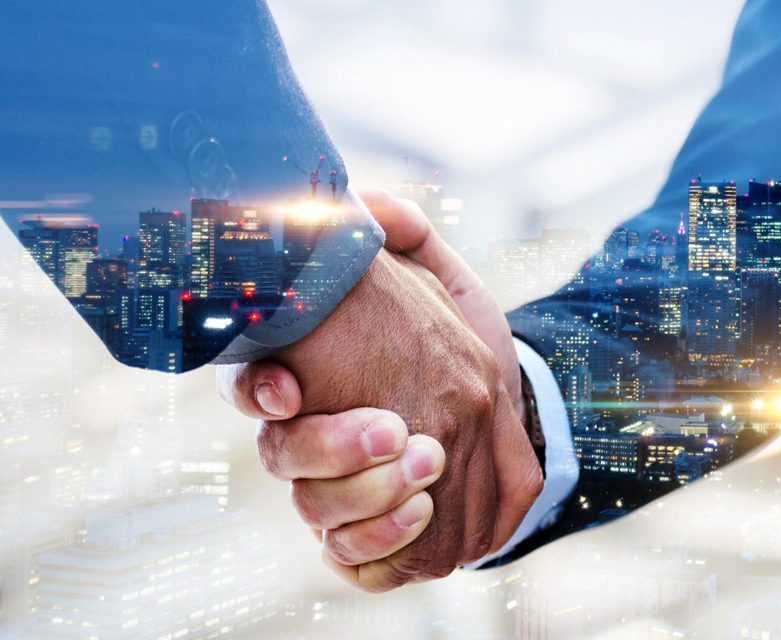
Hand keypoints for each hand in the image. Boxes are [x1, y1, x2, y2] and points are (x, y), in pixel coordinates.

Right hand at [217, 192, 541, 590]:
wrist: (510, 414)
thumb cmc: (466, 345)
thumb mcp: (446, 283)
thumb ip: (407, 236)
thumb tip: (365, 200)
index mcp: (312, 377)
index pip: (250, 384)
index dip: (256, 391)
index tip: (290, 392)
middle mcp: (313, 437)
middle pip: (280, 458)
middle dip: (331, 450)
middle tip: (392, 429)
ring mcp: (337, 489)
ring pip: (313, 512)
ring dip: (366, 496)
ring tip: (429, 463)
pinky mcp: (366, 536)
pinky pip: (348, 559)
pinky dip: (381, 543)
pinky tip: (423, 512)